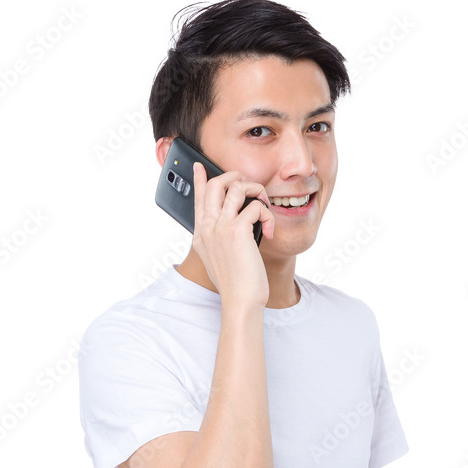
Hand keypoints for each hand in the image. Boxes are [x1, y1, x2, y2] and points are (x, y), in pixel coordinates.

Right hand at [191, 161, 274, 308]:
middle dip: (236, 178)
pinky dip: (267, 215)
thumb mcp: (218, 260)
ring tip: (264, 209)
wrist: (240, 300)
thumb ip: (218, 240)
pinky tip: (269, 231)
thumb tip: (232, 226)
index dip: (200, 180)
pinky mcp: (237, 230)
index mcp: (201, 234)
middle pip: (216, 184)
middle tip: (250, 187)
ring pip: (237, 187)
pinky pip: (256, 206)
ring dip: (257, 192)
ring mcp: (220, 227)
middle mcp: (207, 227)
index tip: (200, 166)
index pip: (198, 199)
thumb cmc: (235, 285)